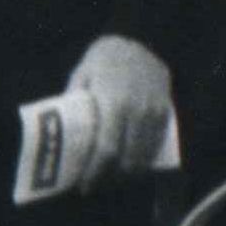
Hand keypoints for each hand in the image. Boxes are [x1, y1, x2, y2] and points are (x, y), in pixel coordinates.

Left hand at [65, 35, 178, 179]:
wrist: (140, 40)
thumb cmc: (103, 59)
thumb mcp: (81, 77)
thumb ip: (73, 105)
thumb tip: (59, 135)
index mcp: (113, 103)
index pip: (106, 149)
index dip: (95, 172)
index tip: (84, 186)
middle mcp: (138, 110)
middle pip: (127, 158)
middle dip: (111, 178)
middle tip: (96, 185)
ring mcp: (155, 112)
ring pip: (144, 154)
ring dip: (128, 173)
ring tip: (112, 179)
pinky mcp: (166, 112)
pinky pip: (156, 144)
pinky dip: (144, 159)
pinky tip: (131, 166)